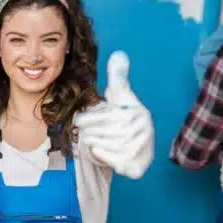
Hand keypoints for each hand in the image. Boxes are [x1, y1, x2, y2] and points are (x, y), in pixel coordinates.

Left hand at [75, 51, 154, 178]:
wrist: (139, 149)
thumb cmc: (124, 118)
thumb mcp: (121, 96)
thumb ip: (118, 77)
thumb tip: (119, 55)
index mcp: (137, 111)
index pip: (100, 116)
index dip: (86, 119)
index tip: (81, 120)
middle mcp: (142, 130)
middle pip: (97, 132)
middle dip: (89, 132)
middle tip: (90, 133)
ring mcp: (140, 150)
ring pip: (98, 145)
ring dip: (93, 144)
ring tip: (99, 142)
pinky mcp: (135, 167)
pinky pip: (104, 159)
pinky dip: (100, 157)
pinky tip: (105, 153)